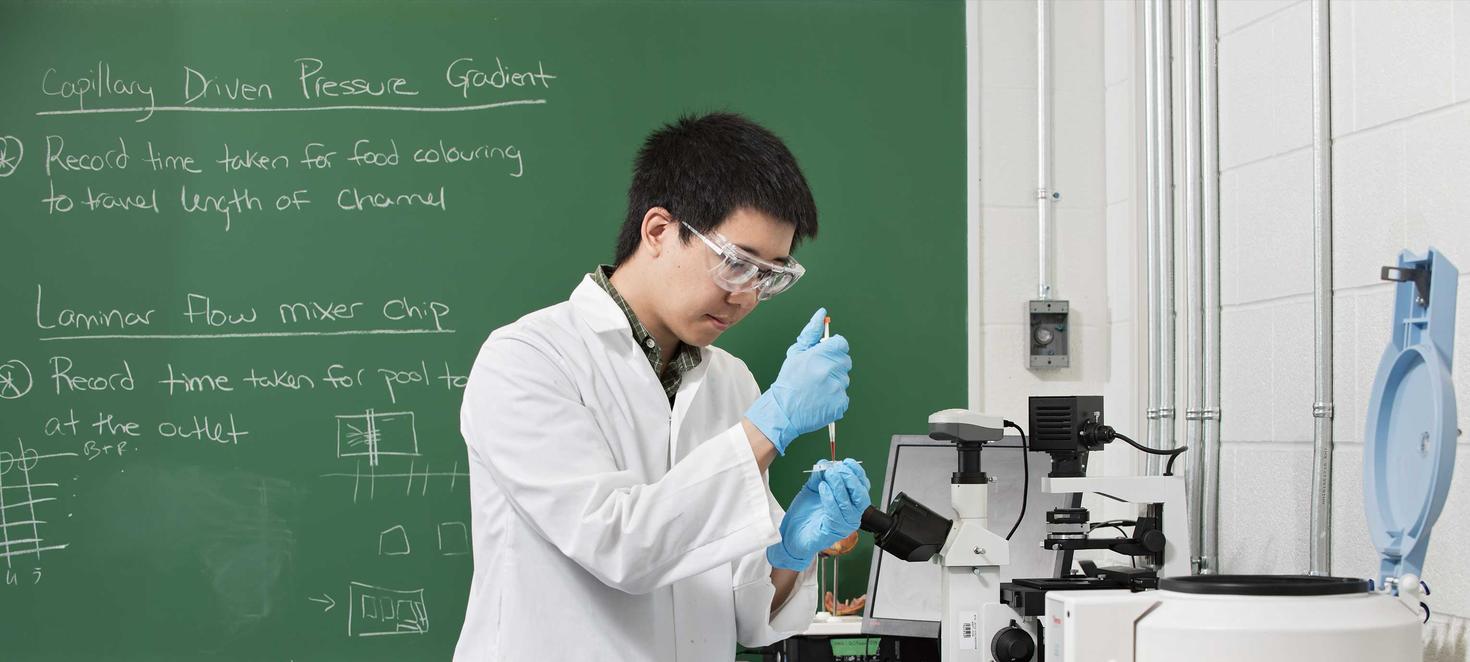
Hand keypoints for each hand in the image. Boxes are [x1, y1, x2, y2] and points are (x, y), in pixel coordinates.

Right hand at [744, 308, 851, 453]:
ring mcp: (836, 389)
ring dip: (834, 382)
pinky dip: (835, 398)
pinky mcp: (840, 404)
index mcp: (819, 356)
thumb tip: (822, 314)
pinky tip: (821, 399)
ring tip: (817, 388)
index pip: (841, 344)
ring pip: (844, 379)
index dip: (834, 348)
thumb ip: (811, 333)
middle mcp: (829, 372)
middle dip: (834, 365)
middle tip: (818, 373)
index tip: (827, 354)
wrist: (783, 411)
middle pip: (845, 361)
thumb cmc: (788, 381)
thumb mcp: (796, 353)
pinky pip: (844, 396)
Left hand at [766, 459, 871, 570]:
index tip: (847, 462)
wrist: (792, 534)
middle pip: (861, 496)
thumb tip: (825, 463)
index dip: (857, 473)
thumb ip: (819, 475)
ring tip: (829, 474)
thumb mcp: (812, 488)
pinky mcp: (833, 532)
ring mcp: (844, 525)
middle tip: (837, 468)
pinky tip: (823, 488)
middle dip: (851, 479)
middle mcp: (851, 515)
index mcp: (850, 503)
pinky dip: (830, 498)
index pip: (862, 487)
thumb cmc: (805, 513)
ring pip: (849, 505)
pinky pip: (835, 514)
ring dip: (840, 486)